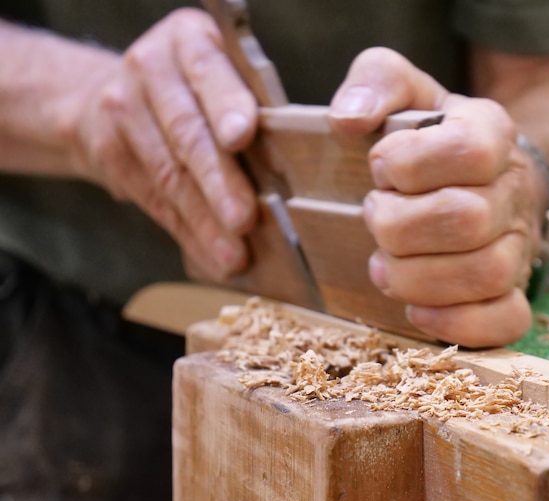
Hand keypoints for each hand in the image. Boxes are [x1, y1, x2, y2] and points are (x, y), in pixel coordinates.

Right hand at [68, 8, 257, 280]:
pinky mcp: (107, 152)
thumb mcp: (223, 78)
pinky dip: (188, 234)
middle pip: (187, 132)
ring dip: (204, 221)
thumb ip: (252, 111)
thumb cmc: (198, 92)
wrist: (113, 97)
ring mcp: (122, 109)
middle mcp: (151, 68)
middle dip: (219, 181)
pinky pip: (153, 200)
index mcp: (191, 41)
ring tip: (234, 255)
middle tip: (245, 219)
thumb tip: (289, 175)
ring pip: (168, 174)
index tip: (243, 138)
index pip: (209, 72)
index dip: (226, 106)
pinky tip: (212, 258)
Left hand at [328, 48, 544, 347]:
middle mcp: (513, 190)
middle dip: (401, 227)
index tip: (380, 167)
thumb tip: (347, 118)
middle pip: (470, 220)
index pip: (471, 150)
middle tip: (375, 219)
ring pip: (487, 274)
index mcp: (492, 133)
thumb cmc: (431, 138)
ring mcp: (519, 245)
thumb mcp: (407, 92)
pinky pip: (508, 321)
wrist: (483, 178)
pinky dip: (457, 323)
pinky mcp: (514, 291)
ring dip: (417, 278)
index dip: (411, 164)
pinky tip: (416, 309)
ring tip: (382, 267)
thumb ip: (377, 81)